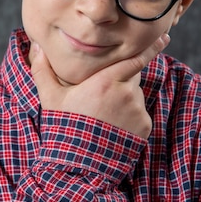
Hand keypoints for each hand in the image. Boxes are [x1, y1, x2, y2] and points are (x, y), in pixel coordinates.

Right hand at [30, 33, 169, 138]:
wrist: (81, 165)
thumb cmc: (65, 128)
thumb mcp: (51, 98)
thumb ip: (43, 69)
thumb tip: (35, 46)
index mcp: (107, 81)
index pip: (135, 57)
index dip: (151, 47)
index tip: (165, 36)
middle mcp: (127, 92)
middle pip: (131, 76)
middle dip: (120, 79)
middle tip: (100, 96)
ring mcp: (138, 110)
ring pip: (135, 95)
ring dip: (124, 99)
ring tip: (103, 117)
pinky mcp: (145, 126)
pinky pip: (140, 114)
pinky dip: (130, 116)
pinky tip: (112, 127)